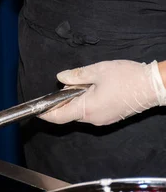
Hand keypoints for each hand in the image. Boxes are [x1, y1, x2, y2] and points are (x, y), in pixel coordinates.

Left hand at [40, 60, 165, 125]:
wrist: (155, 86)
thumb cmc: (128, 77)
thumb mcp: (98, 71)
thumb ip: (76, 76)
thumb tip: (61, 78)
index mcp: (87, 108)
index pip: (58, 116)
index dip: (45, 113)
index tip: (36, 109)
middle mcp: (92, 119)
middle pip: (68, 113)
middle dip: (65, 99)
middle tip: (74, 82)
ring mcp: (102, 120)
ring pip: (80, 112)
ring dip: (78, 99)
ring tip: (91, 83)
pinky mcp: (110, 118)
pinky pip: (91, 112)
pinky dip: (88, 102)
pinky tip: (98, 89)